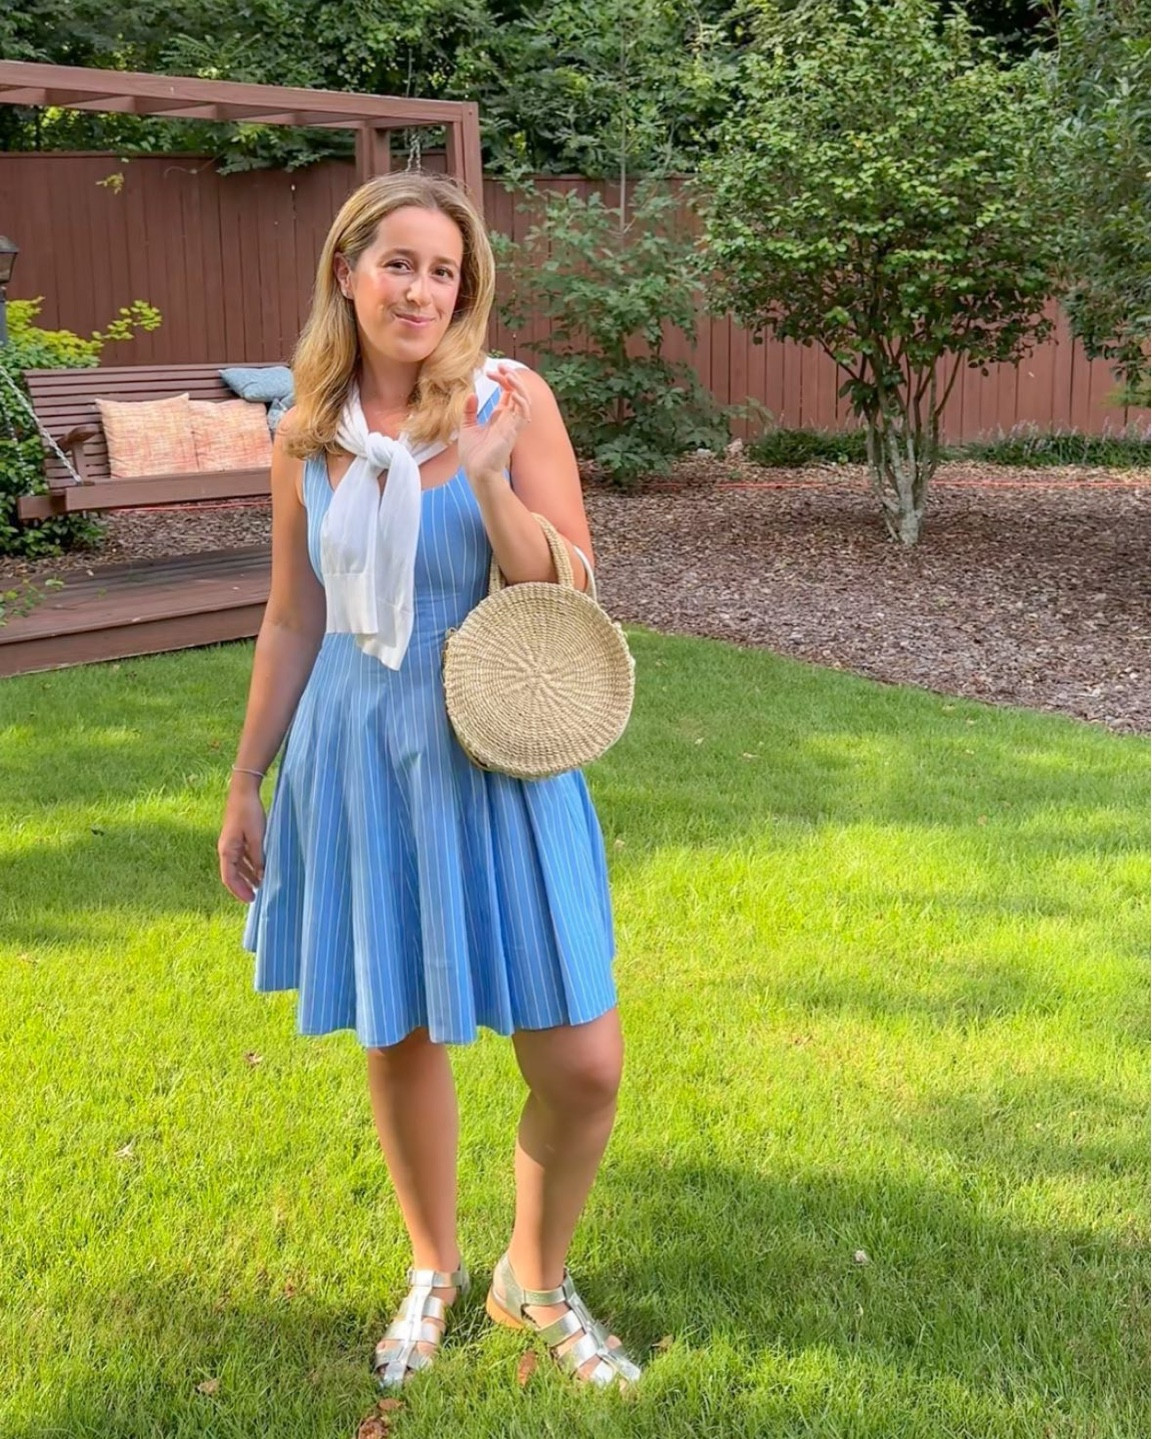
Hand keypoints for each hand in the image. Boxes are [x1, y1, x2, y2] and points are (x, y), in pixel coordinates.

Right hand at [218, 787, 265, 901]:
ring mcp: (231, 844)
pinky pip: (241, 857)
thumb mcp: (257, 837)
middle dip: (243, 887)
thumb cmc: (249, 812)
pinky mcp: (237, 838)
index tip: (251, 900)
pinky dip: (249, 866)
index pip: (229, 878)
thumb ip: (258, 857)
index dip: (239, 891)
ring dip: (247, 877)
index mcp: (227, 850)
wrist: (243, 792)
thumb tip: (261, 875)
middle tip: (255, 898)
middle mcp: (226, 849)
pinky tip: (259, 870)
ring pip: (237, 866)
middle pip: (232, 875)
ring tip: (259, 887)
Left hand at [460, 363, 531, 486]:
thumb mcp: (467, 428)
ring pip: (524, 399)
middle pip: (517, 392)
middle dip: (511, 377)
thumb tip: (471, 394)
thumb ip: (469, 411)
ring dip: (518, 384)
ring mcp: (513, 425)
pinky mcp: (514, 431)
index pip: (508, 393)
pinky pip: (524, 412)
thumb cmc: (473, 456)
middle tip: (502, 365)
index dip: (503, 380)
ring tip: (508, 373)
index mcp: (500, 418)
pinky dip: (521, 398)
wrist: (476, 472)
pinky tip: (512, 389)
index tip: (490, 371)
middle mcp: (509, 420)